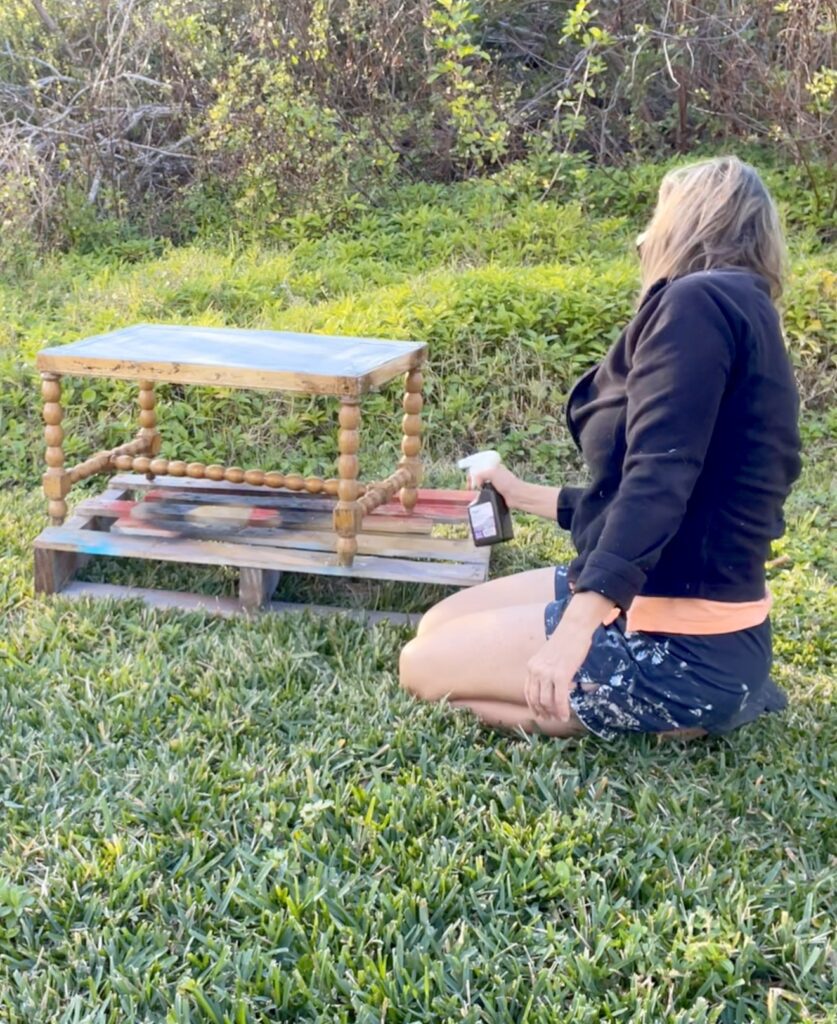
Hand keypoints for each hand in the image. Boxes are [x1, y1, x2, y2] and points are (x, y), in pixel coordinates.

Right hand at [466, 463, 520, 506]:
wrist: (517, 496)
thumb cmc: (507, 482)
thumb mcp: (492, 472)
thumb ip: (480, 474)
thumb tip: (475, 484)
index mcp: (492, 466)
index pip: (477, 467)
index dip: (471, 473)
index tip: (470, 480)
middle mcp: (493, 474)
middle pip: (477, 476)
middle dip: (472, 481)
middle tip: (470, 488)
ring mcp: (493, 484)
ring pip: (479, 486)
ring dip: (476, 490)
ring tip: (473, 494)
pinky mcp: (494, 493)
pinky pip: (483, 494)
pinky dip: (480, 496)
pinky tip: (479, 498)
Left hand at [524, 591, 614, 719]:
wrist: (574, 629)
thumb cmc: (565, 642)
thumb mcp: (548, 657)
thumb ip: (546, 671)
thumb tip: (551, 688)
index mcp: (531, 666)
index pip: (527, 692)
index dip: (533, 706)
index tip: (540, 714)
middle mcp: (536, 671)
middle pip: (536, 699)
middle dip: (543, 712)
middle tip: (551, 719)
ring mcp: (547, 673)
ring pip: (547, 702)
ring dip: (553, 713)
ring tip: (560, 718)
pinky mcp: (561, 675)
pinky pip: (559, 699)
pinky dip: (562, 710)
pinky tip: (566, 716)